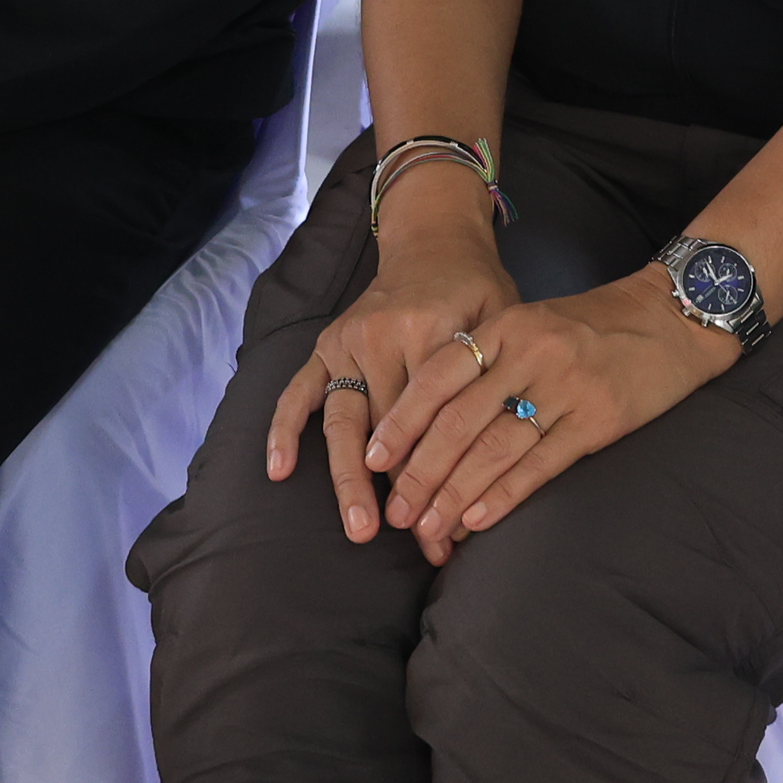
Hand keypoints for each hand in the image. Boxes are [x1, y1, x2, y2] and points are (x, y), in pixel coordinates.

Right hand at [267, 194, 517, 548]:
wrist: (435, 240)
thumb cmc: (478, 290)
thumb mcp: (503, 322)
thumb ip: (496, 381)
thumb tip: (502, 467)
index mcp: (433, 333)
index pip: (437, 421)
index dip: (445, 477)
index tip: (453, 527)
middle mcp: (384, 338)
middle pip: (392, 431)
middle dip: (402, 492)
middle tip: (410, 542)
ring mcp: (348, 342)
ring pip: (344, 422)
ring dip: (348, 479)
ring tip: (359, 528)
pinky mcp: (325, 344)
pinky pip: (298, 391)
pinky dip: (284, 429)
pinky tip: (279, 471)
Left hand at [381, 274, 735, 563]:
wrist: (672, 318)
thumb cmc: (595, 326)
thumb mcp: (534, 323)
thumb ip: (488, 360)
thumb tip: (432, 424)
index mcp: (508, 326)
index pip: (439, 377)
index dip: (402, 422)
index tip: (373, 460)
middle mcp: (532, 354)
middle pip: (459, 421)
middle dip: (420, 472)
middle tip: (396, 512)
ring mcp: (567, 387)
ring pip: (494, 448)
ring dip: (455, 495)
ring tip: (429, 528)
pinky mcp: (598, 420)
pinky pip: (540, 464)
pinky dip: (504, 496)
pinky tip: (477, 521)